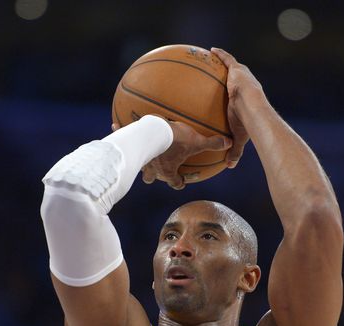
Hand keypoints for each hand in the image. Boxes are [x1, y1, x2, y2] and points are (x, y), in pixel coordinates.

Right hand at [112, 119, 231, 189]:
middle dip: (152, 176)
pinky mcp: (129, 146)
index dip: (179, 183)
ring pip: (135, 163)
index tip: (182, 181)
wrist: (152, 132)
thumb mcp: (196, 141)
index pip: (175, 183)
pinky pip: (123, 139)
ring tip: (136, 153)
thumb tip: (229, 143)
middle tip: (156, 170)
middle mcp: (152, 168)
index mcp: (168, 171)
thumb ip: (212, 143)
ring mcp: (139, 159)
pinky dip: (119, 132)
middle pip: (150, 178)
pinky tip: (115, 124)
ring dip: (136, 159)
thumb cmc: (175, 140)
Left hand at [211, 48, 266, 168]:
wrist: (253, 111)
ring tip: (212, 57)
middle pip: (236, 79)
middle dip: (230, 75)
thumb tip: (229, 166)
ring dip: (224, 62)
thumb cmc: (248, 125)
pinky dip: (220, 55)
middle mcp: (246, 86)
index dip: (236, 93)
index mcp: (247, 100)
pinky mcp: (237, 70)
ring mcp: (242, 77)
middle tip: (221, 75)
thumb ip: (234, 150)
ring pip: (231, 67)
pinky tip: (211, 50)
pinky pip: (227, 59)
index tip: (231, 93)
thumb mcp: (239, 138)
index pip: (241, 96)